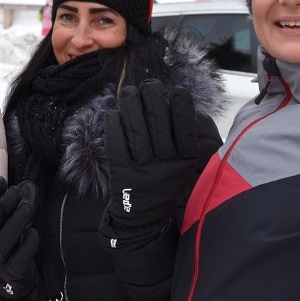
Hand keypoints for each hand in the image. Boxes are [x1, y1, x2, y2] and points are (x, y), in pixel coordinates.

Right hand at [0, 176, 41, 300]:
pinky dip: (27, 245)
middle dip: (2, 205)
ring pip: (4, 239)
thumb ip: (18, 206)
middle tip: (15, 191)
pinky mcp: (12, 273)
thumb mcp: (11, 226)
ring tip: (28, 207)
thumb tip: (28, 186)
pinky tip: (34, 234)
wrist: (10, 287)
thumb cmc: (12, 249)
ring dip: (16, 221)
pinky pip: (18, 259)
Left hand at [104, 79, 197, 232]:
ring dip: (132, 106)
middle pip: (158, 126)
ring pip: (136, 131)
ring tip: (130, 91)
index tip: (178, 89)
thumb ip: (180, 138)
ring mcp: (142, 171)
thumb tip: (171, 100)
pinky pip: (116, 144)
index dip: (182, 109)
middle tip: (149, 83)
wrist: (143, 217)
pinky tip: (114, 112)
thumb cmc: (164, 180)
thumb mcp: (181, 166)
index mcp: (184, 163)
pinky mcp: (121, 175)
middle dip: (153, 99)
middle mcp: (165, 167)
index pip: (185, 131)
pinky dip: (114, 126)